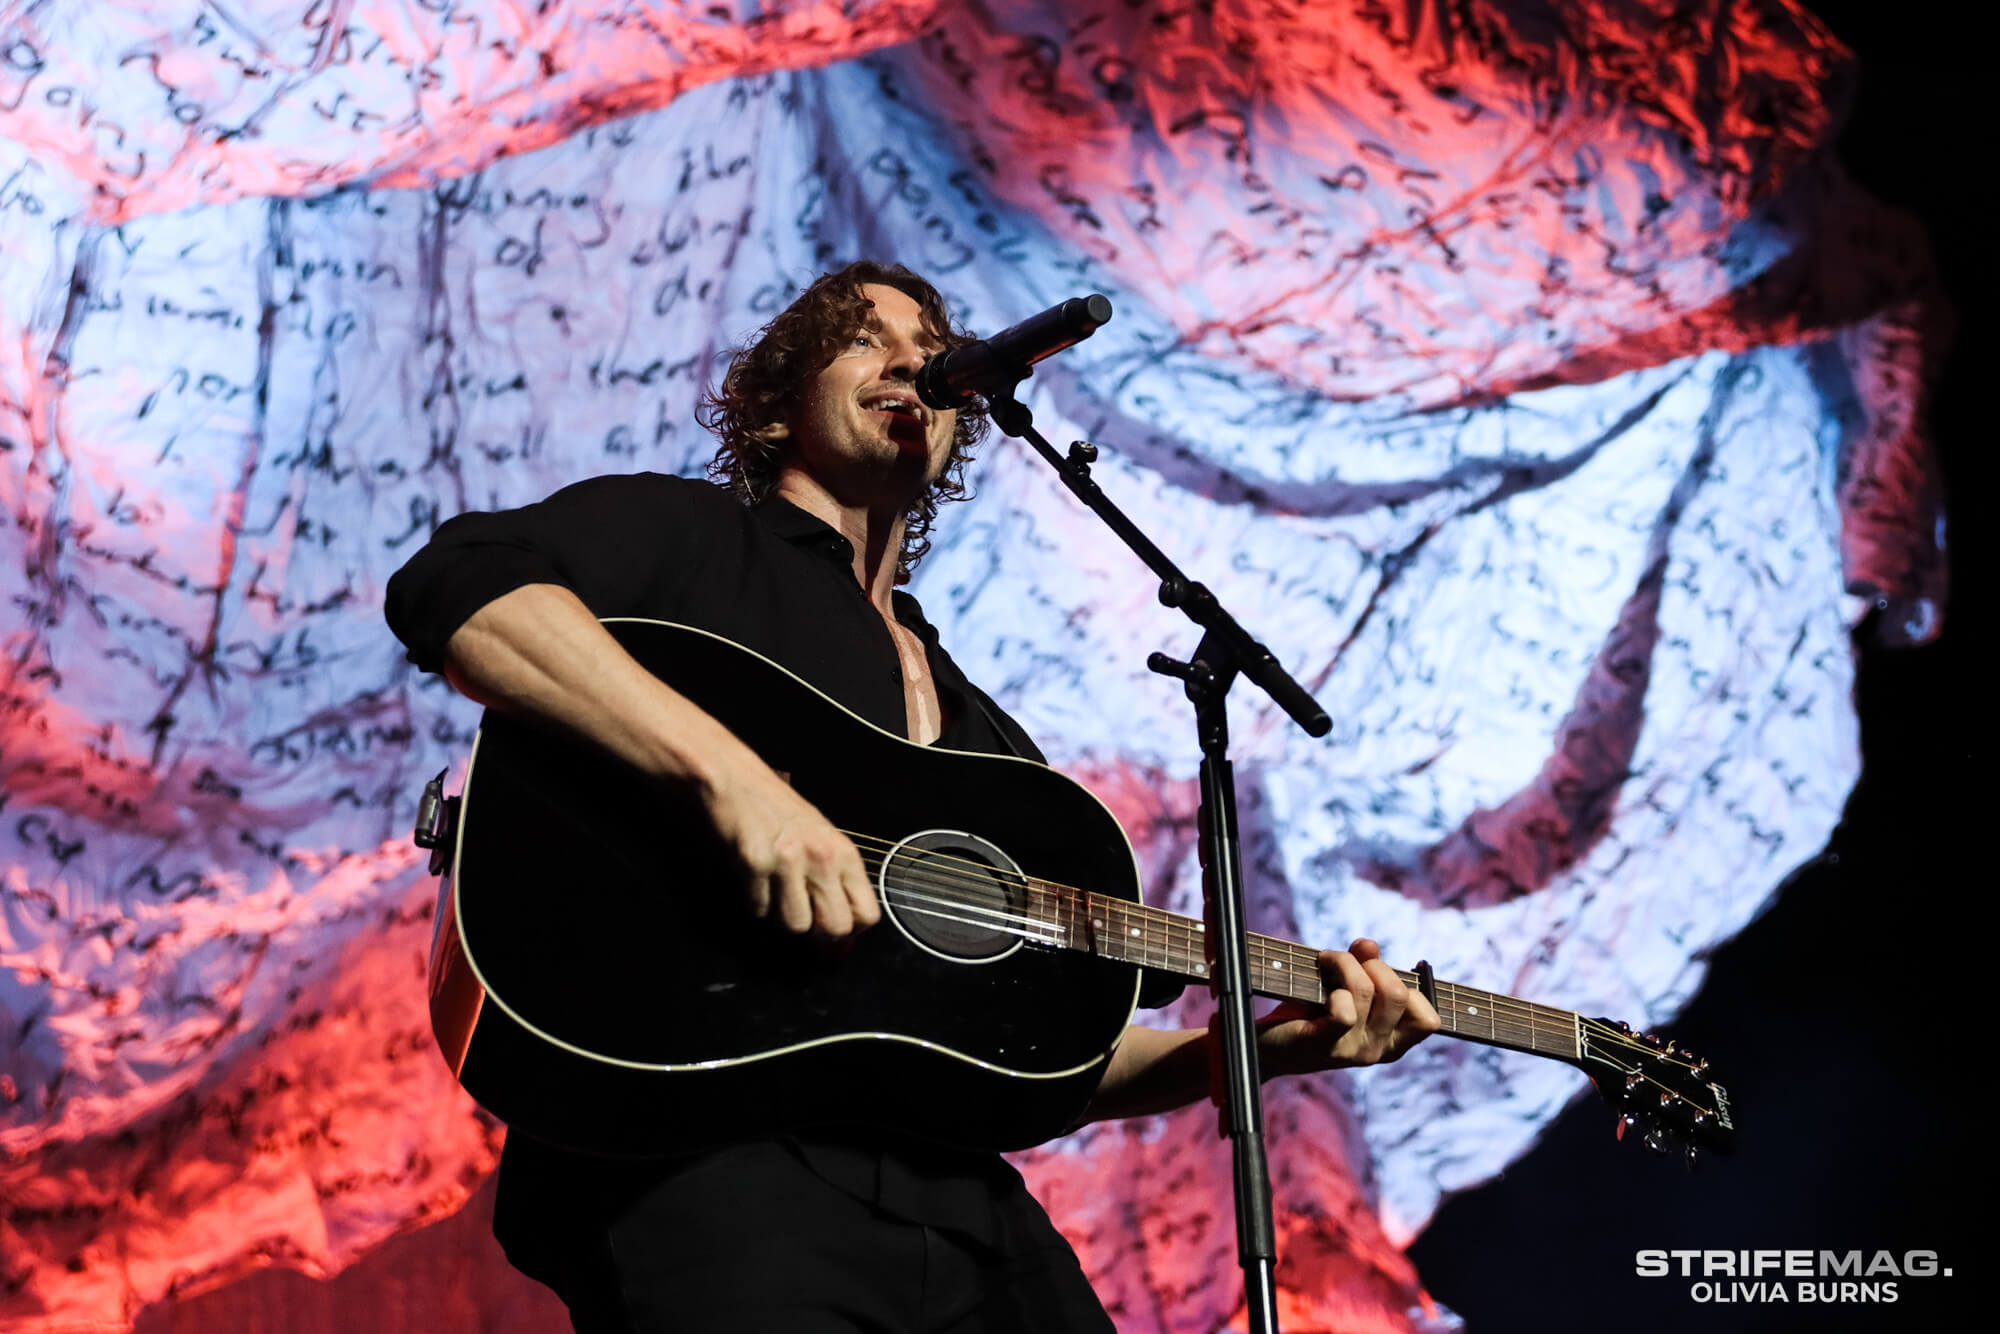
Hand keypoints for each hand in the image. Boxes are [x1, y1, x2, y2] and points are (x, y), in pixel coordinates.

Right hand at [698, 753, 879, 938]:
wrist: (737, 781)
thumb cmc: (780, 811)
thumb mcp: (821, 839)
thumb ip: (836, 881)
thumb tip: (845, 934)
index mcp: (843, 852)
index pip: (867, 914)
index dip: (851, 927)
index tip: (834, 920)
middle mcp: (821, 857)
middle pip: (836, 927)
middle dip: (819, 932)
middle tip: (805, 914)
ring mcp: (787, 861)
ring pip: (796, 925)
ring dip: (783, 917)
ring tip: (776, 890)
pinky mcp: (755, 865)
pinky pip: (760, 911)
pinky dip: (756, 903)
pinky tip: (756, 879)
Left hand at [1252, 938, 1440, 1076]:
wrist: (1264, 1043)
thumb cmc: (1308, 1011)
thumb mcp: (1344, 986)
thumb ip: (1364, 965)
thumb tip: (1369, 945)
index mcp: (1390, 1043)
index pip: (1429, 1021)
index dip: (1412, 987)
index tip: (1381, 973)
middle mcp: (1376, 1051)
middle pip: (1399, 995)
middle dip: (1373, 964)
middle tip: (1345, 961)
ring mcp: (1351, 1052)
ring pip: (1368, 991)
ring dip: (1344, 962)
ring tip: (1325, 960)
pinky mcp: (1323, 1045)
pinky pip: (1344, 1012)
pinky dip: (1331, 985)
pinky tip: (1317, 983)